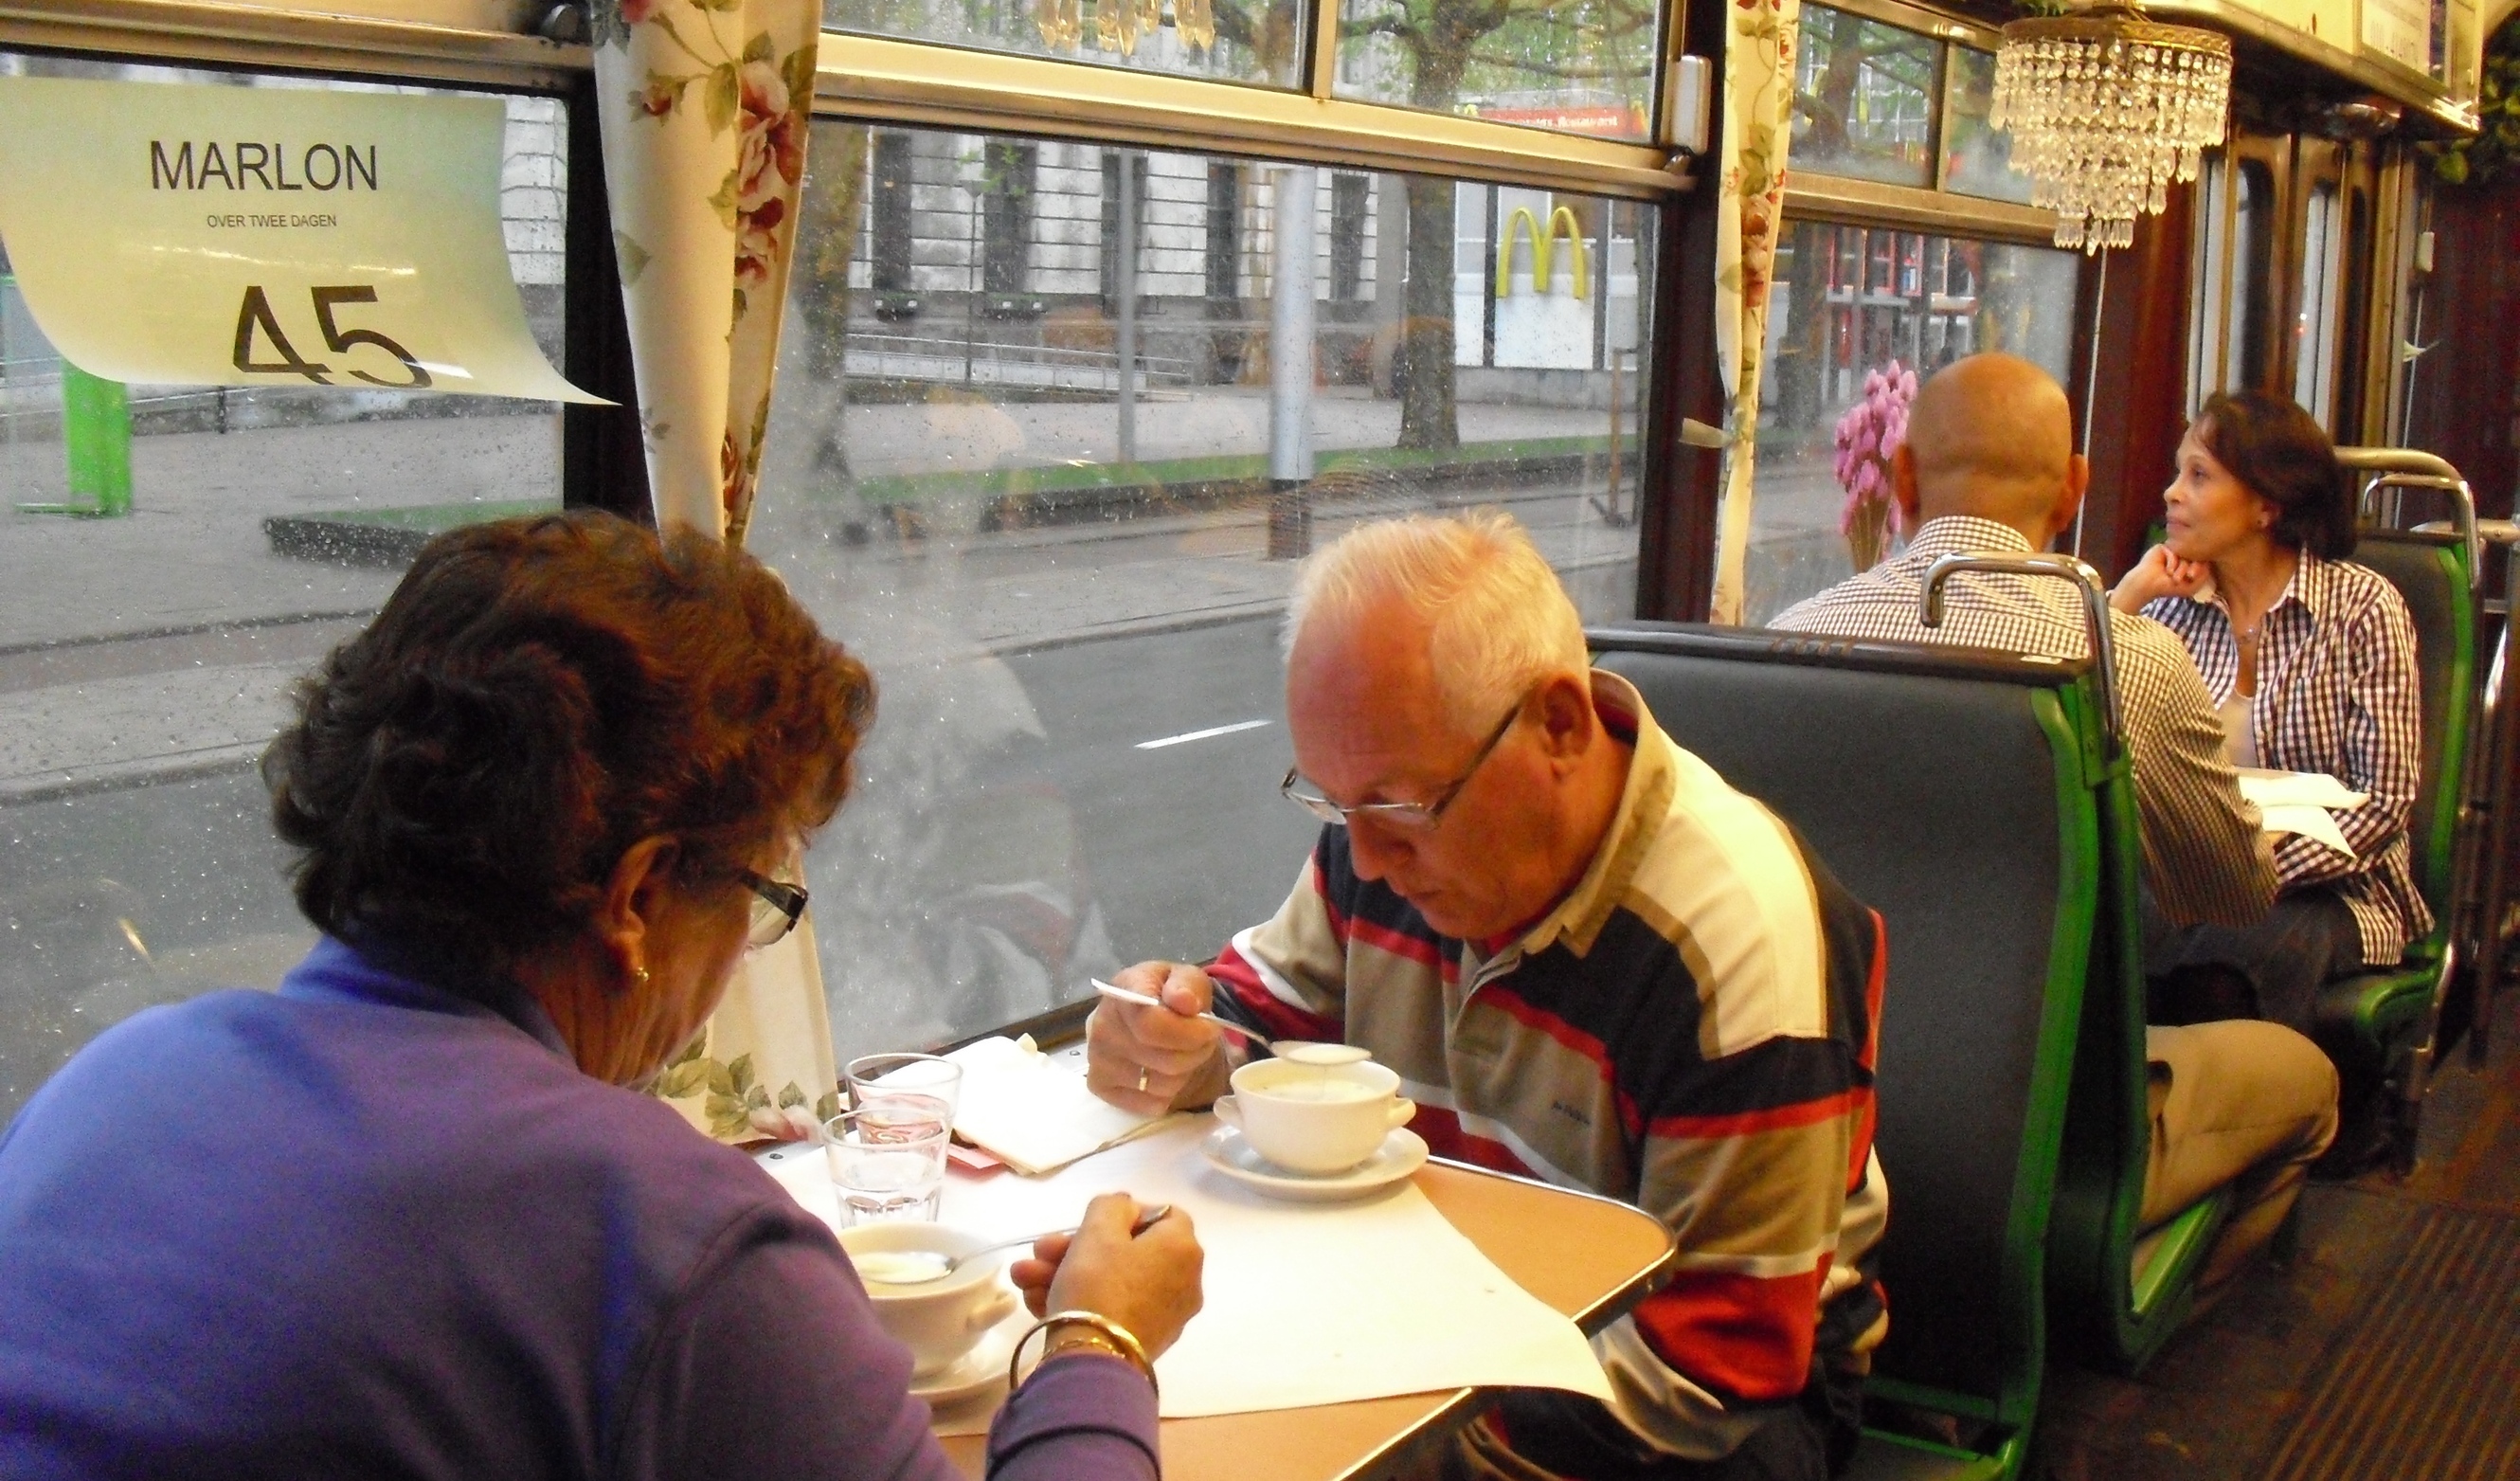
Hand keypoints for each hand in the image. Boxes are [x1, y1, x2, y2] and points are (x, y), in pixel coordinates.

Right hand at [1008, 1194, 1203, 1360]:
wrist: (1092, 1361)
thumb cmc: (1098, 1284)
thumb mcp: (1098, 1229)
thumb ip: (1112, 1205)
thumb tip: (1124, 1211)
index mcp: (1183, 1249)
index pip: (1163, 1215)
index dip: (1126, 1214)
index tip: (1091, 1223)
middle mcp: (1184, 1281)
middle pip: (1128, 1251)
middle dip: (1075, 1248)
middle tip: (1040, 1251)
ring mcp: (1164, 1315)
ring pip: (1112, 1281)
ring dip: (1065, 1274)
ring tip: (1022, 1279)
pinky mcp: (1142, 1341)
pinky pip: (1111, 1309)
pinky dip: (1079, 1301)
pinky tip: (1036, 1301)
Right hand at [1085, 960, 1231, 1114]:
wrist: (1152, 1022)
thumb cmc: (1172, 1000)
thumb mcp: (1190, 980)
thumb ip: (1189, 985)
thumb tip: (1184, 1001)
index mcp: (1123, 989)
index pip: (1151, 1023)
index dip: (1188, 1033)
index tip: (1208, 1030)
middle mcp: (1101, 1023)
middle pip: (1164, 1058)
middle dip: (1194, 1052)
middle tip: (1200, 1042)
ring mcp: (1097, 1057)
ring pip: (1160, 1084)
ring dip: (1182, 1073)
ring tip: (1181, 1054)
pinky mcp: (1099, 1085)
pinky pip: (1150, 1103)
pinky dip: (1166, 1094)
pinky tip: (1161, 1072)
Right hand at [2111, 543, 2209, 611]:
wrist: (2147, 586)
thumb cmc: (2167, 588)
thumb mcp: (2191, 587)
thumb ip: (2204, 577)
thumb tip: (2207, 563)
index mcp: (2190, 563)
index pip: (2203, 560)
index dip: (2201, 567)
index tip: (2193, 577)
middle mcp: (2183, 555)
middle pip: (2196, 555)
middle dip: (2193, 568)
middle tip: (2187, 577)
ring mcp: (2173, 550)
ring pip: (2186, 554)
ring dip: (2182, 568)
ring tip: (2174, 577)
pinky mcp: (2163, 547)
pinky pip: (2174, 551)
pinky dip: (2172, 562)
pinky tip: (2167, 570)